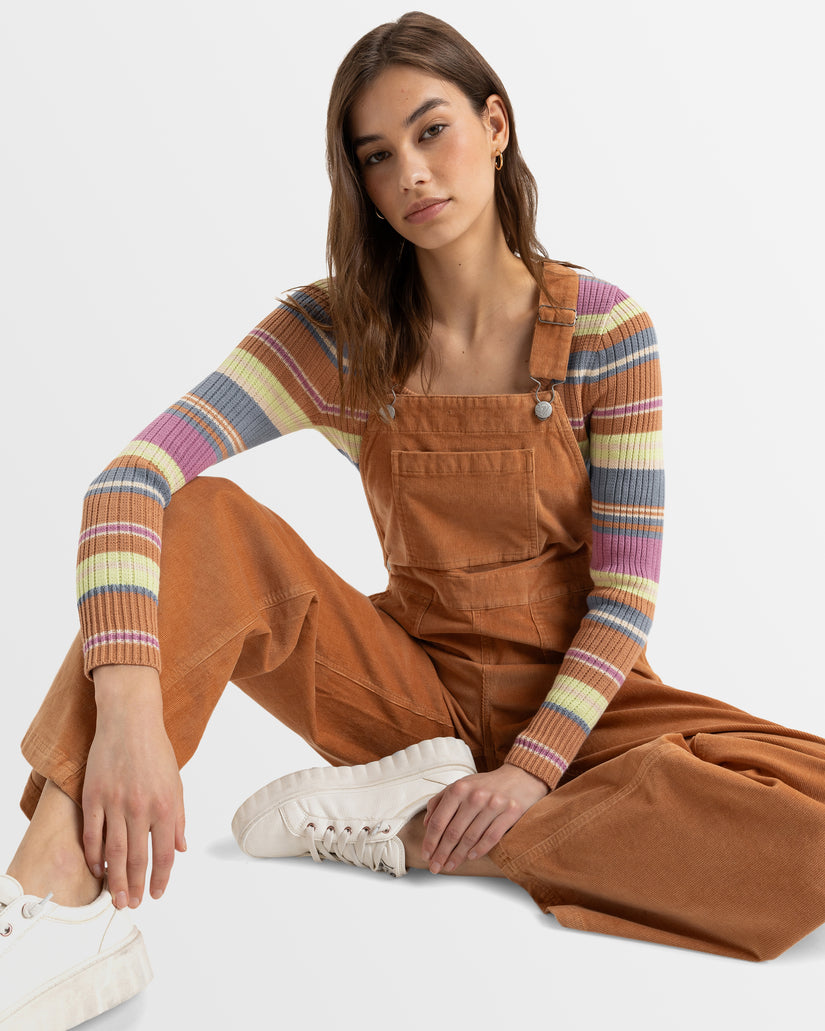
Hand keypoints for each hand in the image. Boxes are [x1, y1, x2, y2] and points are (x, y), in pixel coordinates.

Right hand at [82, 666, 185, 908]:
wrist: (131, 721)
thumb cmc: (156, 751)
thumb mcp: (176, 784)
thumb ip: (178, 818)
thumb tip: (182, 848)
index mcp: (166, 806)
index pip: (165, 853)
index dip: (162, 878)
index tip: (157, 894)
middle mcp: (141, 808)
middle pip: (137, 859)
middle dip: (136, 887)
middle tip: (133, 906)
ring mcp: (115, 803)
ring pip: (113, 853)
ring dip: (115, 880)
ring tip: (116, 899)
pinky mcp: (94, 797)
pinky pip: (92, 835)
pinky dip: (94, 856)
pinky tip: (98, 870)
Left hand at [421, 763, 548, 873]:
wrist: (520, 777)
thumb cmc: (485, 785)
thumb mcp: (461, 785)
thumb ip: (440, 800)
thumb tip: (426, 824)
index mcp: (459, 788)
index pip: (439, 820)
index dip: (430, 840)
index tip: (426, 854)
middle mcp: (475, 796)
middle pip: (453, 832)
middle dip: (441, 853)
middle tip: (435, 867)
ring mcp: (493, 805)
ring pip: (470, 837)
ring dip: (458, 856)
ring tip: (450, 866)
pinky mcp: (510, 813)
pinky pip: (491, 837)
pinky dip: (480, 850)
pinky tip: (471, 857)